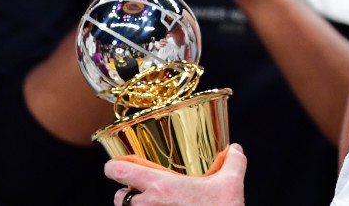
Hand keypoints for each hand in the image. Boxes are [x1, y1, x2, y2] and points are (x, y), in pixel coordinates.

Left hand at [105, 144, 246, 205]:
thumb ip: (233, 161)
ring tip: (151, 204)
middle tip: (141, 188)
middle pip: (119, 197)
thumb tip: (235, 149)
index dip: (113, 167)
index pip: (119, 173)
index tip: (116, 165)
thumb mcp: (232, 184)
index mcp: (161, 187)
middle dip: (127, 191)